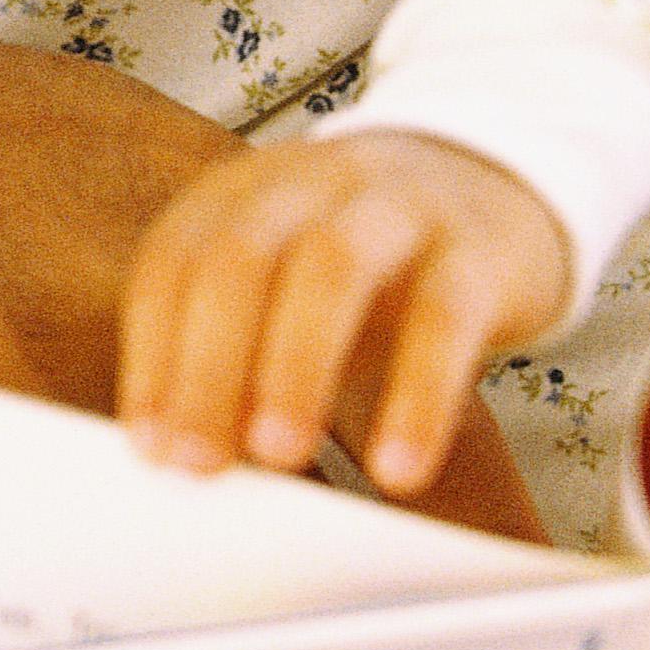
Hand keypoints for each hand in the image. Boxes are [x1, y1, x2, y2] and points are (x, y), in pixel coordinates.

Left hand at [116, 130, 572, 498]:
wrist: (499, 188)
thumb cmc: (366, 268)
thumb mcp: (287, 291)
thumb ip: (238, 358)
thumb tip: (188, 458)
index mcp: (242, 192)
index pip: (173, 261)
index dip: (152, 353)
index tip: (149, 444)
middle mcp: (309, 183)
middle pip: (238, 258)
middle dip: (207, 365)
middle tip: (197, 461)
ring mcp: (395, 205)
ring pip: (332, 268)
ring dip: (294, 367)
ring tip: (278, 454)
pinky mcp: (478, 249)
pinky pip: (444, 319)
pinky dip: (417, 397)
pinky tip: (397, 467)